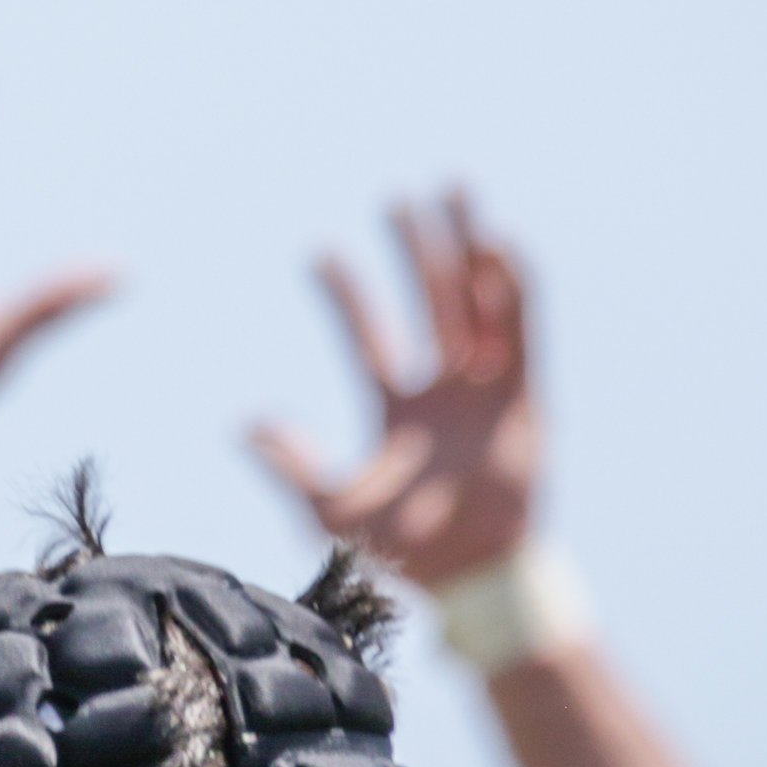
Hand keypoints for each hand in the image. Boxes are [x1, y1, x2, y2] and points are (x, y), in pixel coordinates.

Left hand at [251, 191, 538, 589]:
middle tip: (398, 197)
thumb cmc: (406, 552)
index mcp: (403, 412)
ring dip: (467, 249)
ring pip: (476, 302)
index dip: (346, 294)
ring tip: (456, 192)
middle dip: (416, 250)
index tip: (320, 251)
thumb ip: (290, 465)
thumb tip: (242, 425)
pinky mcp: (525, 396)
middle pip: (429, 302)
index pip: (369, 338)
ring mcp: (487, 390)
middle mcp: (447, 391)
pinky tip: (499, 243)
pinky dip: (513, 287)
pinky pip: (520, 331)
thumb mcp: (333, 507)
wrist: (471, 575)